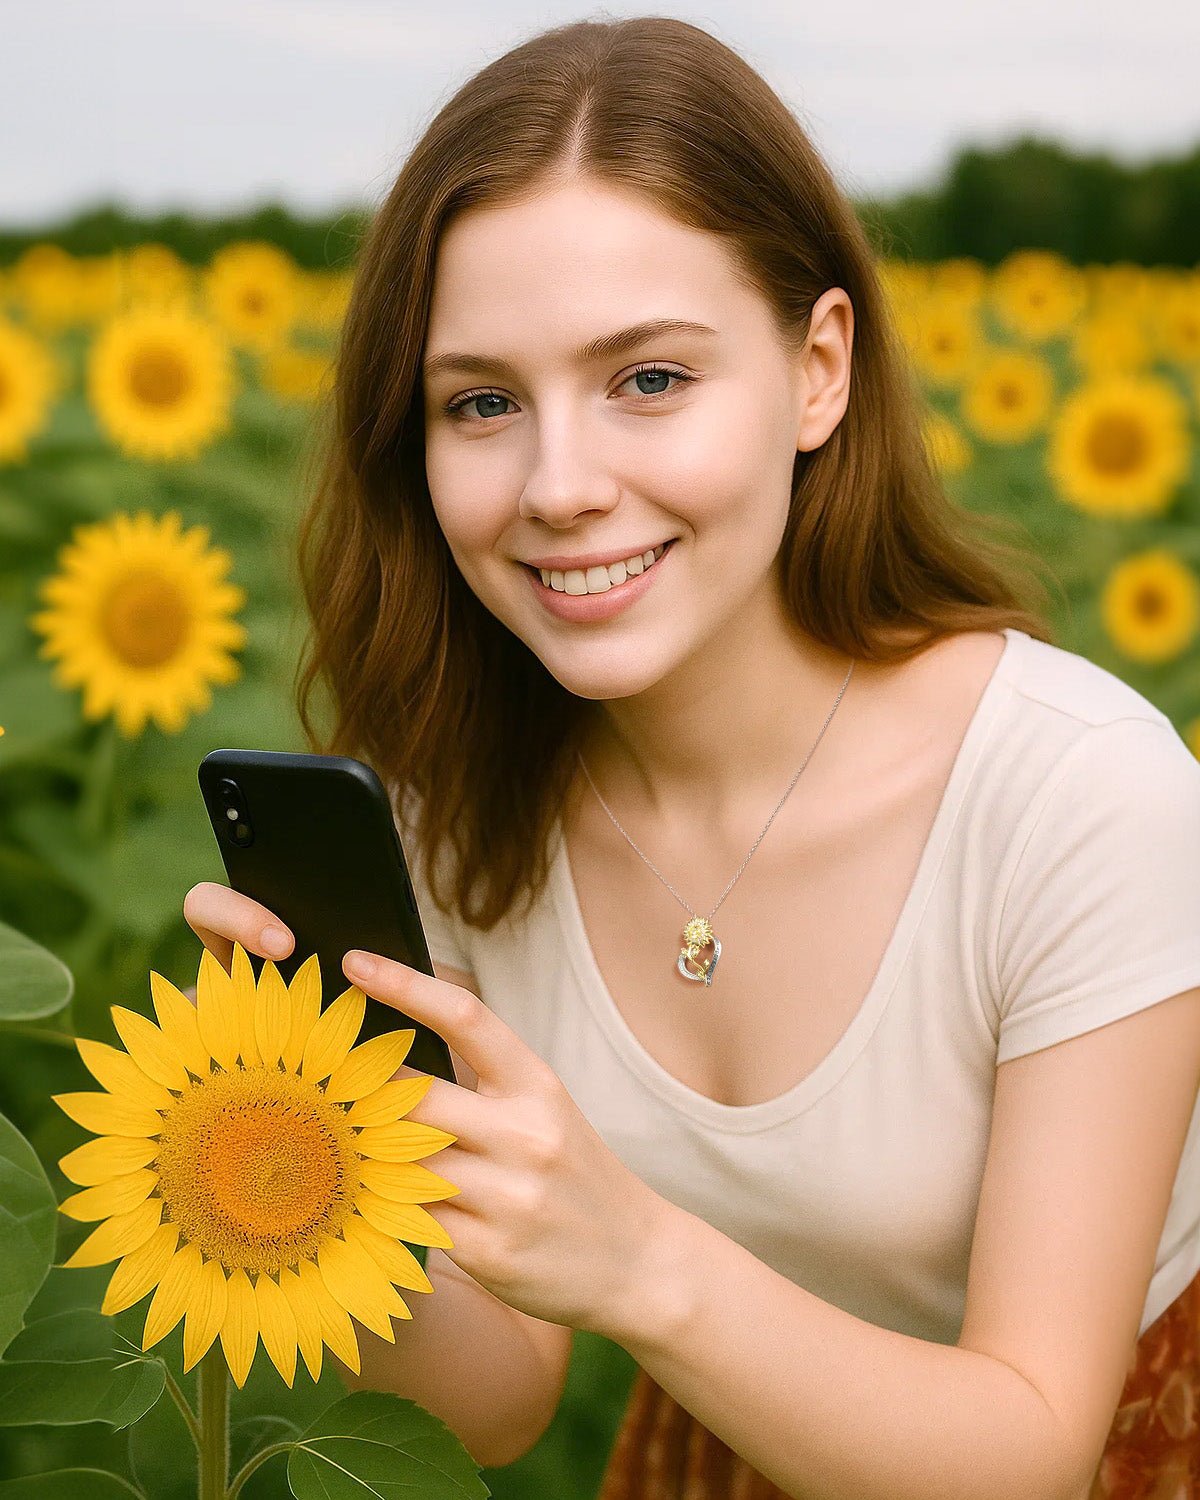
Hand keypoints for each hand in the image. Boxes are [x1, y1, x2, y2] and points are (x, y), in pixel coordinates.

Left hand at [341, 948, 664, 1335]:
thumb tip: (391, 1052)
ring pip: (402, 1162)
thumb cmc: (576, 1175)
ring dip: (367, 1157)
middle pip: (414, 1095)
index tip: (356, 963)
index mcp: (538, 1086)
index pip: (465, 1019)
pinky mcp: (489, 1252)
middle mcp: (526, 1134)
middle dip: (362, 1091)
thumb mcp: (544, 1111)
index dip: (404, 985)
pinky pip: (410, 1221)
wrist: (638, 1262)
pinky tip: (374, 1207)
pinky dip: (386, 1210)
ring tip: (339, 1150)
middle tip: (321, 1082)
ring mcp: (509, 1196)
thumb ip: (480, 1083)